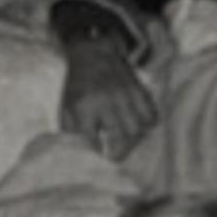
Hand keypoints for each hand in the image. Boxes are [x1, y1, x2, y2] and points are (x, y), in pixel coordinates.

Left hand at [59, 41, 157, 161]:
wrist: (92, 53)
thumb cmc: (77, 85)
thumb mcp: (66, 107)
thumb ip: (71, 131)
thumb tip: (79, 154)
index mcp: (83, 106)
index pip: (92, 140)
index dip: (96, 156)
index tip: (98, 164)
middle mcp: (106, 102)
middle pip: (121, 138)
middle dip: (119, 153)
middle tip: (115, 159)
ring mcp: (125, 96)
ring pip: (138, 129)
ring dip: (133, 142)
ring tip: (126, 145)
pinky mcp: (138, 91)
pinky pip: (150, 116)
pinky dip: (146, 126)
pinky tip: (138, 129)